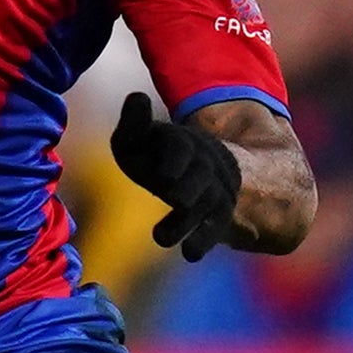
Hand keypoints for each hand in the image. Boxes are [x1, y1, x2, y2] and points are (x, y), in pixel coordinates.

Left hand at [110, 92, 242, 260]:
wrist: (200, 170)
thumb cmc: (154, 154)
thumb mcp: (137, 138)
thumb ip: (135, 124)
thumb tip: (136, 98)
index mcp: (182, 143)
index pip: (182, 146)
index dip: (175, 157)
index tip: (164, 174)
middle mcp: (202, 166)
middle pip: (200, 176)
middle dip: (189, 186)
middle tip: (175, 196)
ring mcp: (213, 193)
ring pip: (206, 206)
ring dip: (186, 222)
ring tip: (161, 238)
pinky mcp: (217, 217)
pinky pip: (214, 229)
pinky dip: (202, 241)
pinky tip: (190, 255)